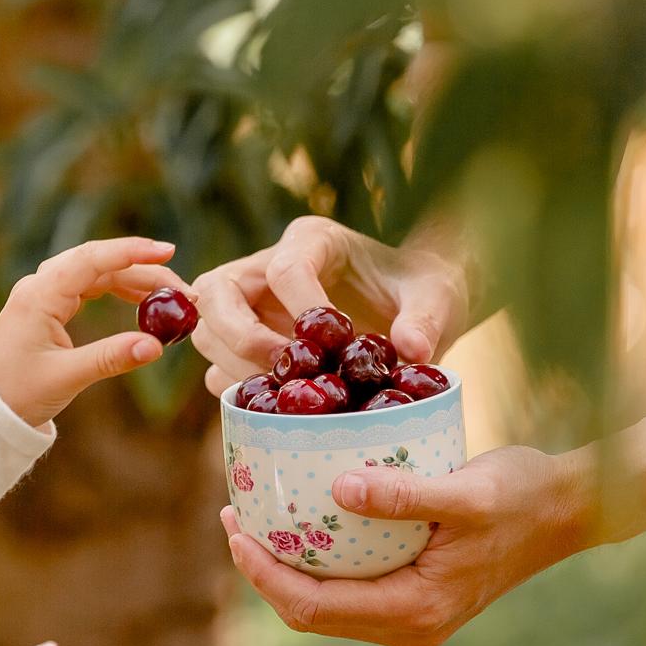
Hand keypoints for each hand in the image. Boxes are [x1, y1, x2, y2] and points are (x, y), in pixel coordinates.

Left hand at [0, 238, 188, 425]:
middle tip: (181, 289)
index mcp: (40, 295)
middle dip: (142, 269)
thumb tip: (156, 347)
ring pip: (95, 274)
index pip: (91, 260)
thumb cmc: (15, 392)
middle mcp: (40, 287)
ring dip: (133, 281)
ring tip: (169, 298)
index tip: (166, 251)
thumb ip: (110, 359)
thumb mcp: (65, 378)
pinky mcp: (47, 308)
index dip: (131, 252)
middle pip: (98, 263)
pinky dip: (116, 290)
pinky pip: (87, 287)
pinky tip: (140, 301)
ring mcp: (43, 295)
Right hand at [189, 216, 469, 395]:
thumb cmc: (423, 289)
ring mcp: (252, 305)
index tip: (333, 349)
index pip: (284, 267)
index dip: (301, 309)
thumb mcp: (437, 296)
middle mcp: (267, 267)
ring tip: (284, 393)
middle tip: (282, 372)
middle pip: (217, 291)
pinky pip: (218, 365)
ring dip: (234, 365)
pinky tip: (278, 405)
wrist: (415, 307)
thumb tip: (413, 350)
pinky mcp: (249, 342)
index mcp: (312, 240)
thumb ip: (427, 318)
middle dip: (240, 336)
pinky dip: (239, 389)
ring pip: (207, 329)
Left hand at [220, 446, 591, 645]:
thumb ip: (403, 494)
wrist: (569, 508)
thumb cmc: (521, 494)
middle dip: (263, 570)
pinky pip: (349, 588)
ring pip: (326, 604)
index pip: (313, 607)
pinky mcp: (416, 595)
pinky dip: (317, 560)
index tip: (234, 525)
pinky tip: (303, 519)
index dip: (263, 573)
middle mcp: (409, 626)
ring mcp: (413, 616)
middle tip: (233, 514)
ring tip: (254, 515)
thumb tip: (338, 485)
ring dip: (286, 566)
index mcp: (414, 611)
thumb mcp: (464, 490)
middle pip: (311, 613)